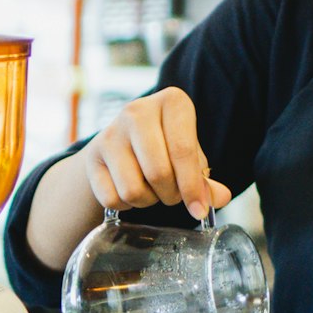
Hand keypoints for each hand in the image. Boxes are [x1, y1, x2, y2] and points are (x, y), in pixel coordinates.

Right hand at [83, 86, 231, 220]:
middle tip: (173, 193)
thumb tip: (220, 198)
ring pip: (133, 190)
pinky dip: (127, 205)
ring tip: (153, 188)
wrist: (123, 139)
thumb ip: (204, 178)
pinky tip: (132, 187)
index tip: (199, 210)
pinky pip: (112, 199)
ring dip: (148, 200)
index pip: (183, 150)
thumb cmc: (166, 144)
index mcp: (172, 101)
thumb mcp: (190, 153)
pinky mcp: (92, 156)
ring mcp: (110, 132)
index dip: (192, 187)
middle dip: (171, 194)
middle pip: (158, 173)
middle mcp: (138, 111)